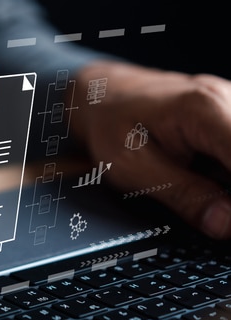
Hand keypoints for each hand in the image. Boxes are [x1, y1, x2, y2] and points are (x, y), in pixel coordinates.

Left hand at [74, 60, 230, 238]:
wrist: (101, 95)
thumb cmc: (110, 125)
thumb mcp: (133, 167)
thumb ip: (183, 195)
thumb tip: (225, 225)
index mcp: (204, 109)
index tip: (226, 220)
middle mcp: (228, 99)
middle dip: (230, 194)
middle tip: (214, 215)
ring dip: (226, 185)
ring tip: (198, 192)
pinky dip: (226, 173)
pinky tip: (209, 185)